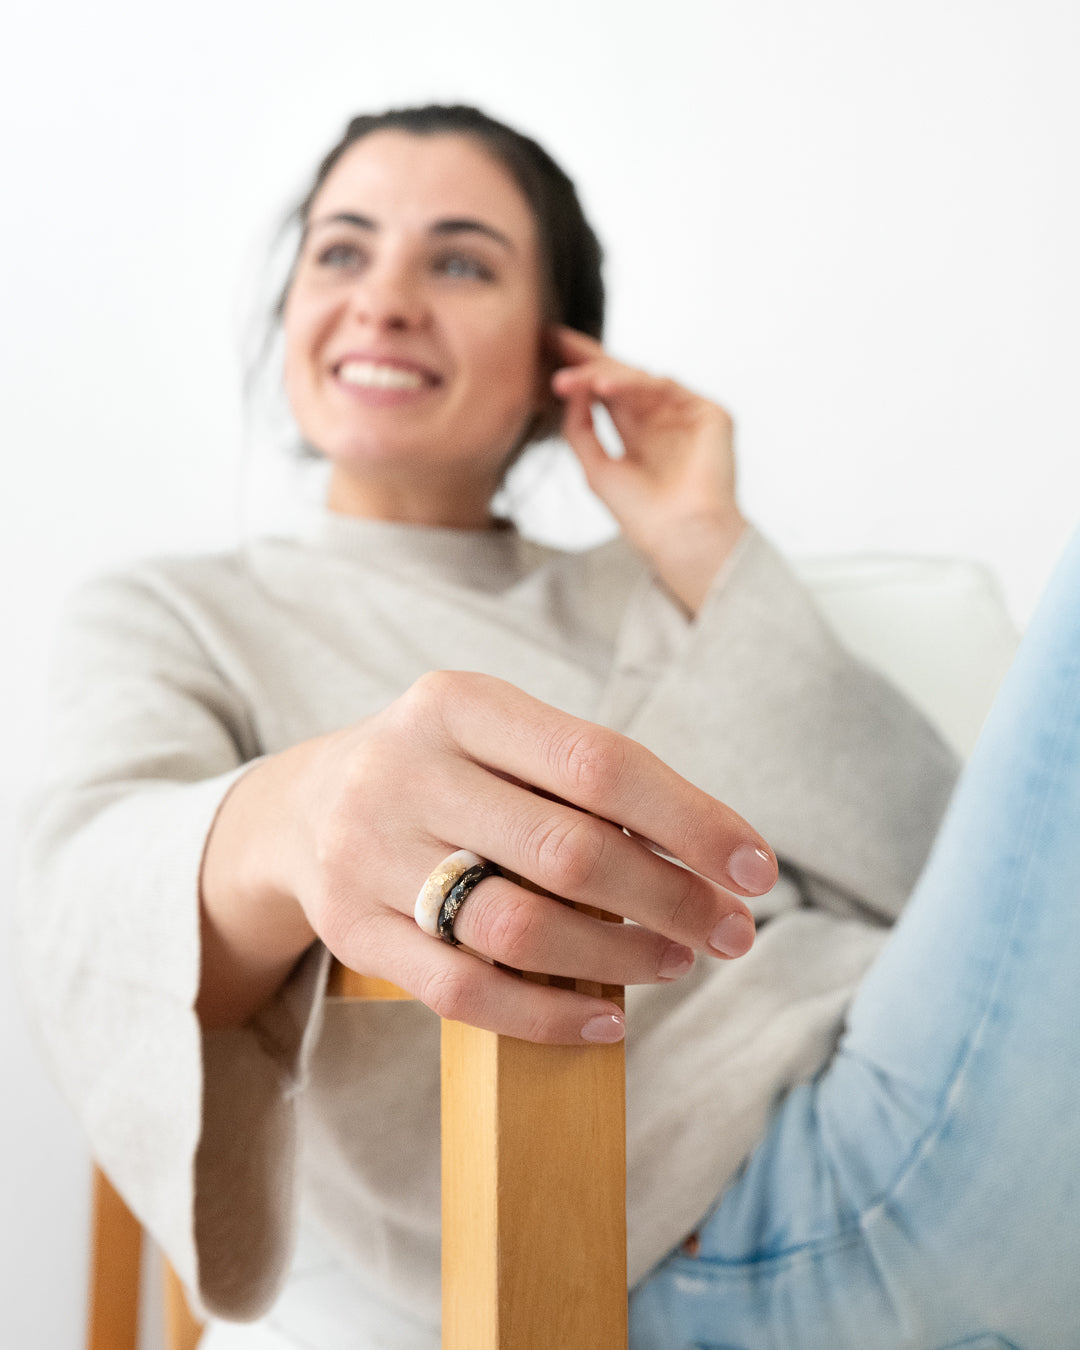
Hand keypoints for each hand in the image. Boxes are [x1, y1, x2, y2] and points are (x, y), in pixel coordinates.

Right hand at [198, 672, 775, 1042]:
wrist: (302, 807)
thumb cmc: (442, 771)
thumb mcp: (497, 737)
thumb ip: (584, 780)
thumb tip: (710, 856)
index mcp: (456, 703)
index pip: (598, 763)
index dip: (690, 819)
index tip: (757, 868)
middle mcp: (404, 770)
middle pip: (567, 850)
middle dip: (671, 898)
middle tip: (732, 930)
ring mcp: (368, 854)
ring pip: (517, 927)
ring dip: (621, 957)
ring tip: (679, 961)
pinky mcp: (351, 929)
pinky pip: (463, 992)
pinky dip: (549, 1013)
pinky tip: (608, 1017)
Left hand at [551, 327, 746, 613]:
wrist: (678, 536)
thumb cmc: (641, 516)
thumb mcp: (595, 468)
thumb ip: (579, 428)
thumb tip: (570, 387)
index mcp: (637, 436)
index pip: (605, 393)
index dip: (578, 370)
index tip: (545, 348)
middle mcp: (661, 421)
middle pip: (621, 377)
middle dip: (586, 357)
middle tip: (552, 338)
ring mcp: (685, 415)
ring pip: (639, 380)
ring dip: (602, 375)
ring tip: (569, 380)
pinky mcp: (708, 414)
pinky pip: (666, 386)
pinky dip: (635, 383)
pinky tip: (604, 386)